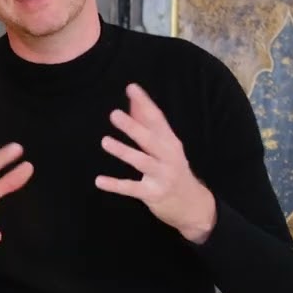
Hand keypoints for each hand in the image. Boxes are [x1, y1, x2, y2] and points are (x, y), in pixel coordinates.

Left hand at [95, 83, 215, 242]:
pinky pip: (132, 188)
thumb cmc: (172, 169)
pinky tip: (99, 180)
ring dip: (124, 151)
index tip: (131, 88)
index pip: (158, 119)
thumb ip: (148, 125)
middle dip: (133, 126)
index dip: (145, 103)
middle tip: (114, 114)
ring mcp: (162, 176)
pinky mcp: (153, 194)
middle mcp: (169, 157)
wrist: (193, 205)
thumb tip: (133, 101)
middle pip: (150, 139)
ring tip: (105, 141)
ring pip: (142, 162)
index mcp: (170, 142)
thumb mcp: (165, 147)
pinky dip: (115, 185)